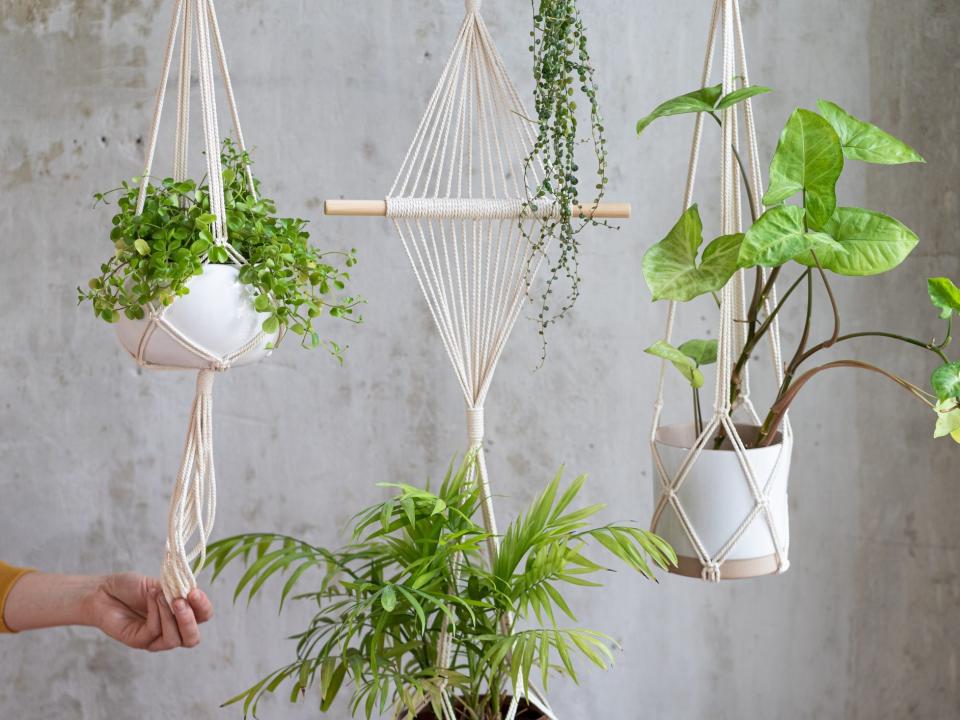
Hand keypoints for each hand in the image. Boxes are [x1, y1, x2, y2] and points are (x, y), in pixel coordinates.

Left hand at [84, 573, 213, 650]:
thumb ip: (177, 591)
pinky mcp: (140, 642)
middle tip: (181, 602)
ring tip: (161, 596)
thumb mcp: (160, 584)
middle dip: (190, 621)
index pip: (203, 616)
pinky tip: (151, 596)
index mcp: (182, 613)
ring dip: (170, 616)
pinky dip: (155, 612)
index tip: (194, 592)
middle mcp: (171, 629)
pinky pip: (155, 632)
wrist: (103, 591)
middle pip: (192, 638)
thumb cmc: (131, 587)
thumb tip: (190, 594)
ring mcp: (156, 638)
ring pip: (175, 639)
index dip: (203, 606)